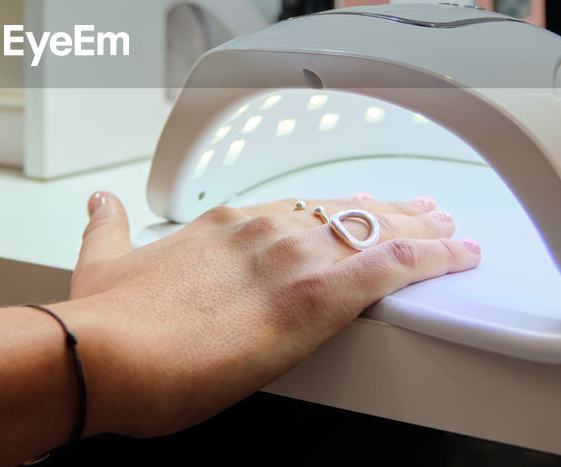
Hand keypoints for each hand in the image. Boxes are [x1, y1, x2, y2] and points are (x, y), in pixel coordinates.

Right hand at [56, 192, 479, 437]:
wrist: (106, 356)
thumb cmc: (104, 324)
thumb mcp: (101, 264)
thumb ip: (108, 229)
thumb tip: (100, 204)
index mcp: (222, 226)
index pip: (297, 208)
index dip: (334, 210)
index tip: (355, 210)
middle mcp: (263, 231)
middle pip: (344, 214)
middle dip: (388, 213)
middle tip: (423, 213)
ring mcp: (292, 259)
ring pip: (377, 233)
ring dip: (421, 232)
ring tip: (453, 233)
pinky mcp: (317, 297)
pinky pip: (394, 267)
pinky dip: (434, 258)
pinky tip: (460, 256)